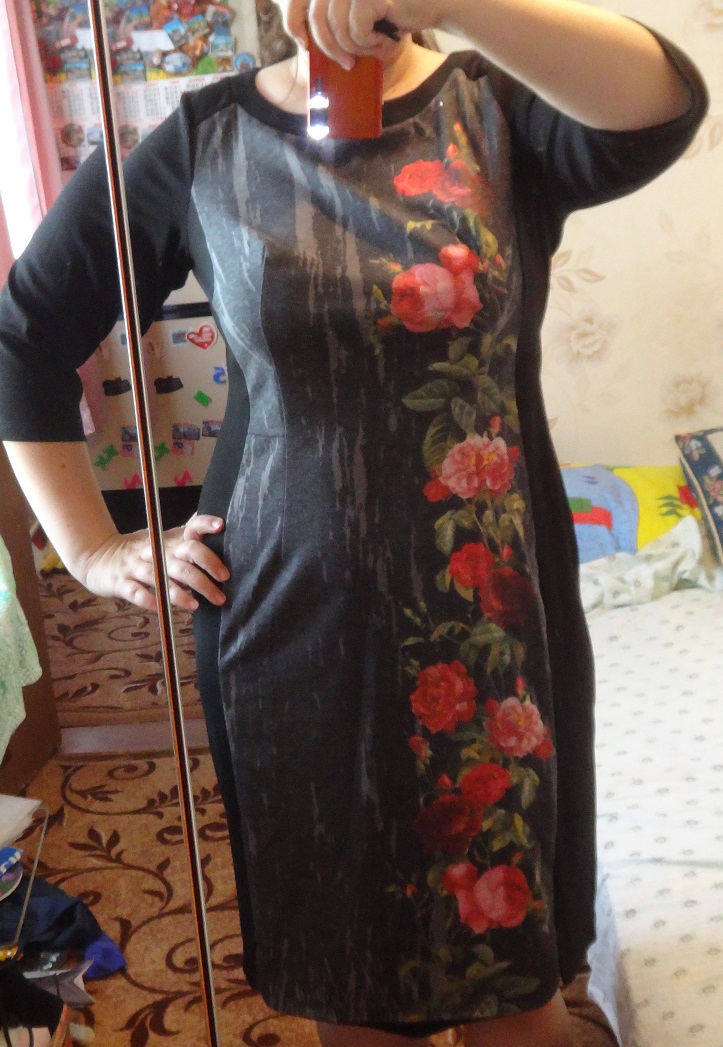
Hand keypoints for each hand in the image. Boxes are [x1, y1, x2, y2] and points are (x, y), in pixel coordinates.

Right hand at [79, 513, 228, 612]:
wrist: (98, 557)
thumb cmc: (141, 552)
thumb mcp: (164, 540)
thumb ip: (188, 537)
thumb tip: (221, 527)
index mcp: (169, 540)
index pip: (191, 527)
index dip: (205, 525)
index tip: (221, 526)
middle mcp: (156, 551)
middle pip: (185, 555)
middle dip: (206, 568)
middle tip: (224, 581)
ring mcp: (137, 566)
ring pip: (162, 577)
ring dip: (180, 592)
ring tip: (196, 605)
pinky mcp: (121, 583)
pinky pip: (135, 592)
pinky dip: (148, 600)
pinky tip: (161, 608)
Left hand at [279, 0, 442, 67]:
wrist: (431, 5)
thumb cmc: (392, 15)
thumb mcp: (355, 18)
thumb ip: (331, 23)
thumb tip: (303, 44)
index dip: (293, 22)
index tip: (303, 44)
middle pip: (315, 16)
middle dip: (328, 47)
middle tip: (345, 64)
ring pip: (335, 25)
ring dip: (354, 46)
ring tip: (373, 47)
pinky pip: (356, 28)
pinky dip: (369, 41)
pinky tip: (385, 35)